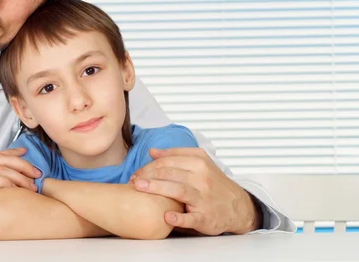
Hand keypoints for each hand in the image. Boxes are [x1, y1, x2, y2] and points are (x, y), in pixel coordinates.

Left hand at [130, 148, 260, 234]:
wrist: (237, 206)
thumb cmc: (214, 183)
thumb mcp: (200, 162)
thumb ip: (176, 155)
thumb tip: (152, 151)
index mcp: (199, 162)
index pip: (168, 161)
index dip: (149, 166)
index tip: (136, 173)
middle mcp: (202, 178)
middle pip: (170, 173)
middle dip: (148, 175)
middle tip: (133, 181)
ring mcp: (204, 197)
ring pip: (178, 190)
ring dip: (156, 188)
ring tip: (139, 188)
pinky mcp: (206, 217)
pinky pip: (191, 218)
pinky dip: (179, 218)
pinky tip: (166, 216)